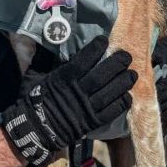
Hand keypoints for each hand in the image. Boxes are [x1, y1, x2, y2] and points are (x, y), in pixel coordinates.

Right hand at [1, 36, 136, 165]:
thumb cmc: (33, 98)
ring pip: (109, 93)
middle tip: (127, 56)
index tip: (105, 40)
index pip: (83, 60)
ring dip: (123, 82)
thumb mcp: (33, 74)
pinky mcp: (91, 122)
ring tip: (133, 74)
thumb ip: (43, 57)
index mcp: (62, 78)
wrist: (34, 129)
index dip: (96, 48)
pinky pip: (111, 112)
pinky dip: (121, 104)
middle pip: (101, 76)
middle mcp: (77, 92)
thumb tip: (49, 36)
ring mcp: (85, 108)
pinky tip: (128, 95)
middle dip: (117, 64)